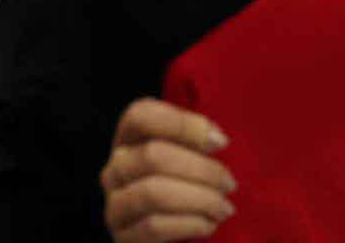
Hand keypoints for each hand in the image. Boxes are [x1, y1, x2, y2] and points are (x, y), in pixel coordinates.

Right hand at [101, 98, 236, 241]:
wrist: (171, 233)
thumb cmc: (185, 188)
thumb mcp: (188, 157)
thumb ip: (197, 140)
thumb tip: (216, 138)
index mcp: (129, 138)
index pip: (141, 115)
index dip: (182, 124)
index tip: (221, 143)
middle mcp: (115, 168)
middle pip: (152, 155)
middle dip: (201, 169)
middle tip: (229, 184)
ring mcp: (115, 205)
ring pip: (153, 192)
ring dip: (199, 199)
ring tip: (223, 208)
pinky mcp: (123, 237)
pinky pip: (154, 226)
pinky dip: (190, 224)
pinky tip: (209, 224)